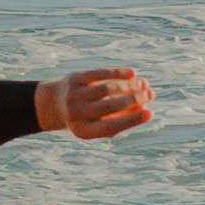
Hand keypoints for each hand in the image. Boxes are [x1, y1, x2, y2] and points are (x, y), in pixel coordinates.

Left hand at [35, 65, 155, 140]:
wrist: (54, 104)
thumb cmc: (85, 117)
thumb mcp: (99, 123)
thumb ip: (120, 118)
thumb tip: (145, 107)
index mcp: (83, 130)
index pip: (111, 127)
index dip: (132, 121)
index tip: (150, 113)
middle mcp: (76, 113)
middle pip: (109, 106)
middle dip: (133, 100)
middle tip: (150, 95)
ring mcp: (74, 94)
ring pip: (106, 88)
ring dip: (128, 86)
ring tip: (143, 84)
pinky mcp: (74, 78)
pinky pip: (99, 73)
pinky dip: (118, 73)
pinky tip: (133, 73)